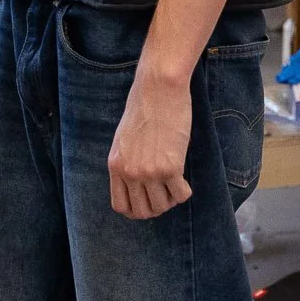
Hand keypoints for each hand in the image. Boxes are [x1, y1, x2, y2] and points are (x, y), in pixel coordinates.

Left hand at [106, 71, 192, 219]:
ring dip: (171, 199)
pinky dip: (184, 191)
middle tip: (165, 194)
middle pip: (143, 211)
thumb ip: (128, 161)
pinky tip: (184, 179)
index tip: (147, 201)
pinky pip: (180, 195)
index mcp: (115, 165)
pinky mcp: (171, 167)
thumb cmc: (144, 107)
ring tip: (175, 183)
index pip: (121, 206)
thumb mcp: (124, 139)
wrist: (158, 89)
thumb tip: (138, 182)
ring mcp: (149, 172)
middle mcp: (130, 172)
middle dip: (156, 207)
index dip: (136, 209)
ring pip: (162, 206)